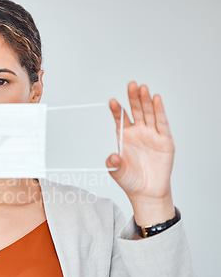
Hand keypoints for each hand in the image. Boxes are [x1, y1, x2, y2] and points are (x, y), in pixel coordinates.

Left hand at [106, 81, 174, 201]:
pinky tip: (156, 99)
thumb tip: (112, 157)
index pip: (120, 118)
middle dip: (133, 98)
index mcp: (124, 136)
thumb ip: (113, 164)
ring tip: (143, 88)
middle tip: (131, 85)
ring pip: (149, 113)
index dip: (117, 110)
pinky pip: (162, 123)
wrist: (147, 191)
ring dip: (146, 100)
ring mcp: (151, 134)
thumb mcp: (117, 172)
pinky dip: (159, 111)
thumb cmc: (131, 179)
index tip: (112, 101)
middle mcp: (138, 132)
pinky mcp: (165, 140)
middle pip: (136, 111)